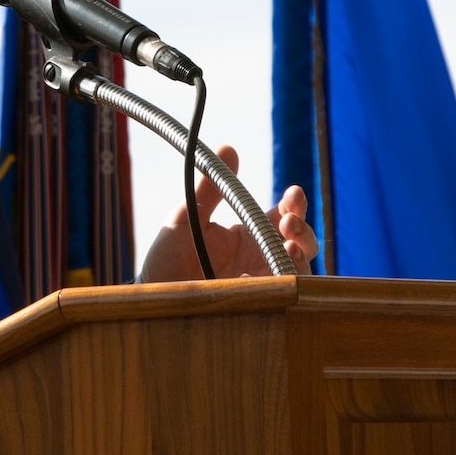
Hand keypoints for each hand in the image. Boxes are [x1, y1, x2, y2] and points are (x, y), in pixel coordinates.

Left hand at [137, 145, 318, 281]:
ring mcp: (261, 284)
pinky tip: (267, 275)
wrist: (152, 297)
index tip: (292, 193)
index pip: (283, 217)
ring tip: (287, 244)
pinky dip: (284, 284)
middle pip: (301, 244)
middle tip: (288, 220)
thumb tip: (230, 148)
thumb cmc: (168, 258)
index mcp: (248, 236)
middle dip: (303, 229)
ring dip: (299, 254)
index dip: (294, 205)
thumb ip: (209, 188)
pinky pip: (283, 297)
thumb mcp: (187, 218)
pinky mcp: (258, 306)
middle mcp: (260, 259)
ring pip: (299, 270)